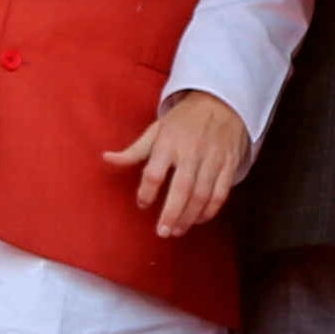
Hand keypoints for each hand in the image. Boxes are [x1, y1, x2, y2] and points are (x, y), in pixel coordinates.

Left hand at [103, 90, 249, 237]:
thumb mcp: (156, 129)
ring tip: (177, 230)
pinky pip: (221, 192)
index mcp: (169, 142)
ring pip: (202, 194)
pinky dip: (210, 210)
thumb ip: (133, 150)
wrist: (220, 101)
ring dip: (189, 216)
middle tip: (162, 232)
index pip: (154, 172)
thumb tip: (106, 158)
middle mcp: (191, 152)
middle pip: (181, 188)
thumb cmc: (183, 119)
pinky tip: (199, 219)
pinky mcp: (229, 164)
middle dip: (171, 213)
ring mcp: (212, 159)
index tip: (142, 204)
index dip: (146, 191)